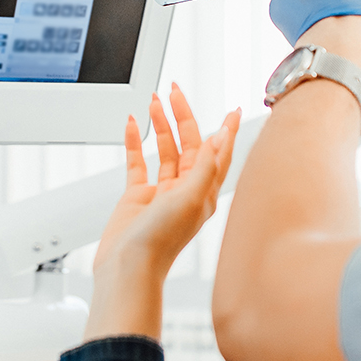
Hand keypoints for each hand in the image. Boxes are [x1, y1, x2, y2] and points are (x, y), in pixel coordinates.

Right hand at [86, 85, 238, 338]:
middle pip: (189, 144)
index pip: (219, 153)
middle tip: (175, 92)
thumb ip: (205, 167)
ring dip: (159, 125)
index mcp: (204, 193)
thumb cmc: (161, 242)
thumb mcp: (190, 199)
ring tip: (153, 102)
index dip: (226, 131)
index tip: (232, 110)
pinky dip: (134, 142)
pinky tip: (131, 125)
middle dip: (183, 116)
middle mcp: (185, 191)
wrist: (128, 269)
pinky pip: (138, 163)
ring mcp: (161, 193)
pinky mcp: (137, 197)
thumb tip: (219, 138)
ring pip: (164, 150)